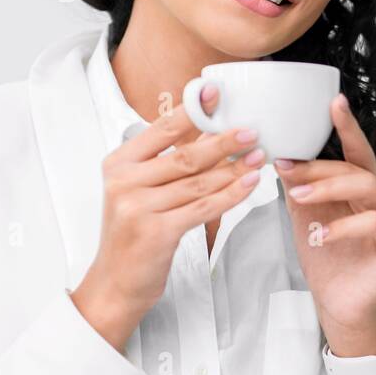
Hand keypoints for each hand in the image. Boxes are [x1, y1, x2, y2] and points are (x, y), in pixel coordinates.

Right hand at [72, 87, 263, 347]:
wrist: (116, 282)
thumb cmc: (134, 234)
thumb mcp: (138, 191)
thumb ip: (165, 163)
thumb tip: (210, 131)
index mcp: (118, 164)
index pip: (160, 129)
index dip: (191, 110)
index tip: (216, 92)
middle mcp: (124, 182)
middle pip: (184, 155)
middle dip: (222, 141)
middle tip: (252, 130)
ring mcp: (138, 208)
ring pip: (198, 182)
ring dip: (233, 168)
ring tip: (259, 156)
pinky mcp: (156, 232)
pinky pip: (203, 208)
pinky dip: (230, 195)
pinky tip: (250, 183)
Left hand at [274, 93, 375, 351]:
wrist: (339, 305)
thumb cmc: (329, 261)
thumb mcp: (306, 217)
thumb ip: (300, 188)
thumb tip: (281, 156)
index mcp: (367, 188)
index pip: (358, 152)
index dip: (348, 127)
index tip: (334, 103)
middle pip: (357, 168)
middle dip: (319, 167)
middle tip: (287, 167)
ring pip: (369, 188)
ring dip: (329, 189)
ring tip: (298, 197)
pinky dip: (345, 225)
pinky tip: (322, 234)